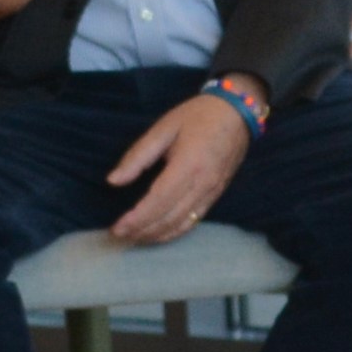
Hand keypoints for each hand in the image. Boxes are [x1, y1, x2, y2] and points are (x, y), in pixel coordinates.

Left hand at [104, 88, 253, 242]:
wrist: (237, 113)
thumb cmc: (198, 116)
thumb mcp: (163, 128)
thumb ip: (138, 156)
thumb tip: (113, 181)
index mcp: (187, 165)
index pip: (158, 201)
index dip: (136, 218)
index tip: (116, 227)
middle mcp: (201, 184)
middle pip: (168, 218)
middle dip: (142, 231)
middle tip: (118, 235)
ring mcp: (211, 193)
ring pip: (181, 224)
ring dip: (156, 235)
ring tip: (134, 238)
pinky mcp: (216, 195)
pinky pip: (194, 221)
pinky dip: (174, 232)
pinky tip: (158, 234)